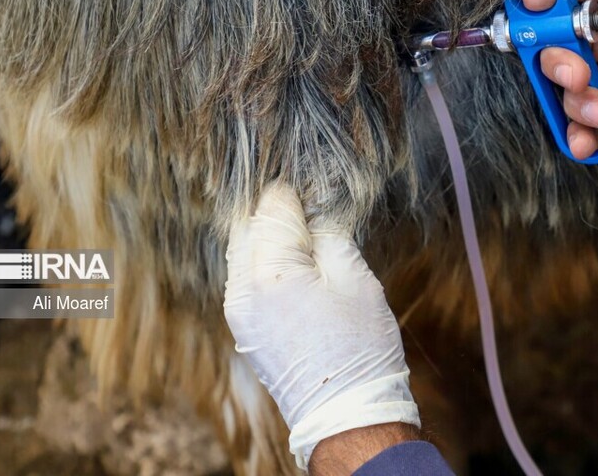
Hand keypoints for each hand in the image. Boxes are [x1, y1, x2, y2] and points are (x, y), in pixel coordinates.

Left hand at [224, 183, 419, 472]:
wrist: (346, 414)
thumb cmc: (359, 349)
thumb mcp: (355, 279)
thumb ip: (329, 234)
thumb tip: (316, 206)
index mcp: (271, 274)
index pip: (271, 207)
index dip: (295, 190)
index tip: (315, 182)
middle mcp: (242, 290)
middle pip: (247, 224)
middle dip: (275, 209)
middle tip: (309, 202)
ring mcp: (238, 311)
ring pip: (243, 249)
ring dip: (268, 233)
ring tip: (305, 230)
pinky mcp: (243, 326)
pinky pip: (246, 275)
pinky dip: (265, 260)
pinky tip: (294, 260)